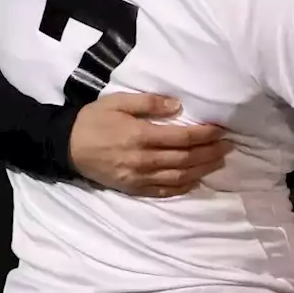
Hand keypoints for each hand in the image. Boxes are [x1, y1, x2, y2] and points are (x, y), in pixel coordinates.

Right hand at [69, 92, 230, 196]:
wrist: (65, 146)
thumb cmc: (93, 120)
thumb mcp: (119, 101)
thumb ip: (150, 103)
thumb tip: (178, 107)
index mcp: (141, 135)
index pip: (183, 138)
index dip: (205, 135)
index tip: (221, 130)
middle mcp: (143, 159)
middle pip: (185, 158)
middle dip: (210, 152)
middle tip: (228, 146)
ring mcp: (138, 177)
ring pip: (178, 176)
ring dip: (202, 169)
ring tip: (219, 161)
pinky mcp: (132, 188)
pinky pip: (162, 191)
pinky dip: (182, 187)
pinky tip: (195, 181)